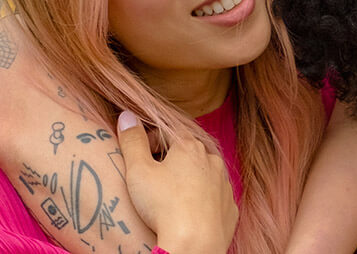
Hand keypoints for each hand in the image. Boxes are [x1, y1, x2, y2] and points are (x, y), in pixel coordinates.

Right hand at [116, 110, 237, 253]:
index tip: (139, 159)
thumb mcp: (138, 170)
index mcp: (190, 146)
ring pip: (203, 174)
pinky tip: (188, 213)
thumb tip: (126, 116)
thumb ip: (132, 141)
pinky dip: (201, 201)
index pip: (167, 132)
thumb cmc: (164, 205)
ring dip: (187, 180)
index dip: (150, 142)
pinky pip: (214, 198)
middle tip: (151, 180)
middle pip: (186, 152)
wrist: (194, 244)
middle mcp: (212, 160)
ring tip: (169, 198)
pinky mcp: (230, 207)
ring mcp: (224, 184)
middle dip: (168, 161)